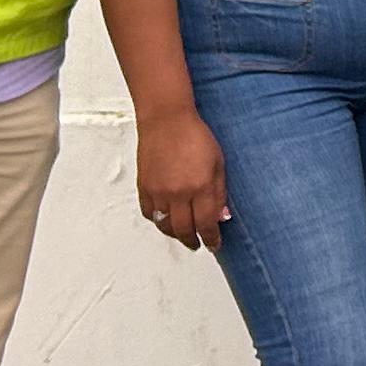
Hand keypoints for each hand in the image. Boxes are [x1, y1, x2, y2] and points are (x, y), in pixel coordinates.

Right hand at [134, 108, 231, 250]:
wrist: (166, 120)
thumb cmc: (194, 136)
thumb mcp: (218, 163)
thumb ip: (219, 192)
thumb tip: (221, 216)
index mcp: (200, 187)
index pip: (206, 224)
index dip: (211, 238)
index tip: (214, 244)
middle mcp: (178, 193)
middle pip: (184, 230)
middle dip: (193, 240)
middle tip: (198, 243)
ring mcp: (158, 192)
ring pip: (165, 225)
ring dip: (175, 234)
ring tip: (183, 234)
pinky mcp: (144, 188)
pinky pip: (149, 214)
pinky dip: (158, 221)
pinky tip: (166, 219)